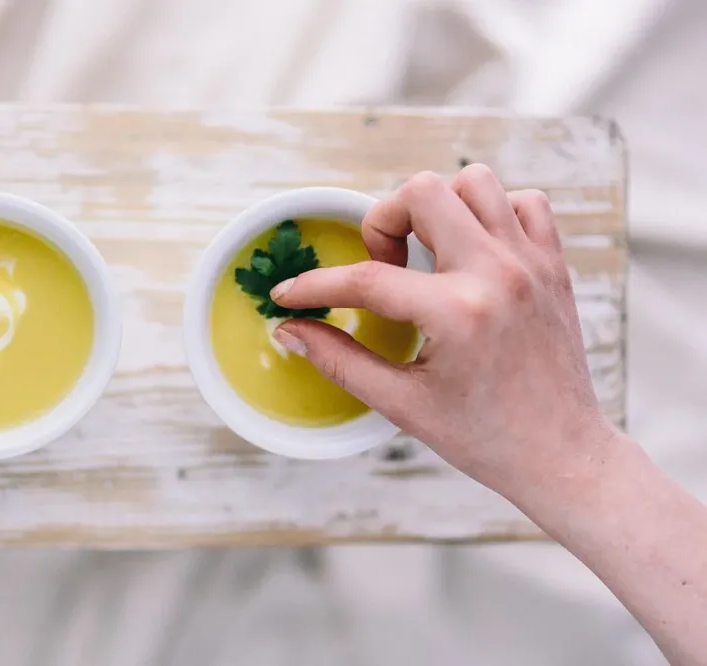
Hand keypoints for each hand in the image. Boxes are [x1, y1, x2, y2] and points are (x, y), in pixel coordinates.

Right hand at [270, 165, 613, 498]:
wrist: (562, 455)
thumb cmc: (485, 437)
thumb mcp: (401, 404)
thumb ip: (340, 360)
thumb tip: (291, 332)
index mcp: (458, 314)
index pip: (367, 279)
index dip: (315, 285)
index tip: (289, 294)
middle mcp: (498, 274)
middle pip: (423, 193)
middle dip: (384, 222)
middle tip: (383, 266)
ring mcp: (532, 263)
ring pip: (476, 181)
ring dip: (438, 207)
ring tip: (426, 253)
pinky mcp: (554, 265)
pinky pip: (524, 202)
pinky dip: (491, 213)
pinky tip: (472, 252)